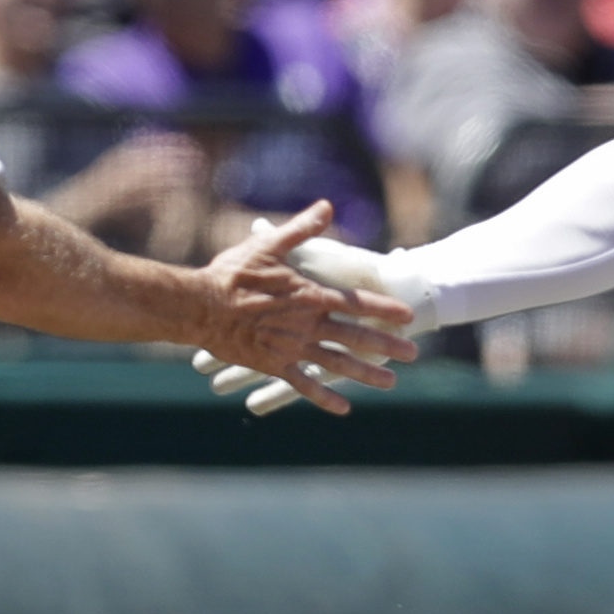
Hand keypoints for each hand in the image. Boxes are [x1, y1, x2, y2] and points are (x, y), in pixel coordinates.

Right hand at [190, 206, 419, 416]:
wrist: (201, 308)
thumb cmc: (232, 274)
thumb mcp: (268, 245)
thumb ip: (301, 229)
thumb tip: (327, 206)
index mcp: (310, 296)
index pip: (357, 303)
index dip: (385, 308)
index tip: (408, 315)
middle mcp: (308, 325)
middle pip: (357, 337)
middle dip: (387, 345)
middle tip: (413, 353)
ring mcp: (293, 348)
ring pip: (337, 364)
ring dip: (366, 374)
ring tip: (391, 383)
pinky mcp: (274, 365)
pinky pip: (304, 385)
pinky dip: (324, 397)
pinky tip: (344, 408)